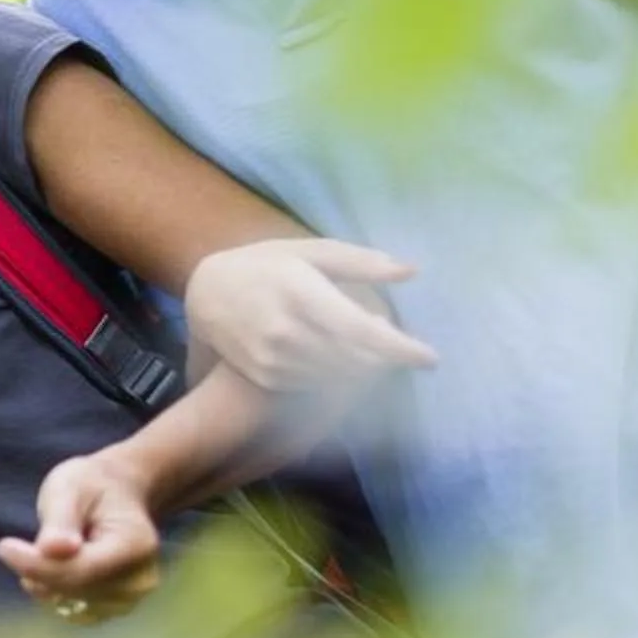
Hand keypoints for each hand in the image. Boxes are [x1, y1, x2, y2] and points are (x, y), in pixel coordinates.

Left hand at [0, 452, 161, 619]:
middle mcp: (139, 580)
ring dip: (44, 578)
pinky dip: (51, 589)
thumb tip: (52, 550)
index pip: (80, 570)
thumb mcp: (70, 488)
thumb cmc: (90, 486)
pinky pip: (66, 608)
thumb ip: (61, 520)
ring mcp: (128, 599)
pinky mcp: (111, 609)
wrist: (115, 495)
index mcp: (136, 545)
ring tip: (54, 545)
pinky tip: (54, 564)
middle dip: (38, 568)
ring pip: (65, 602)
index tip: (3, 546)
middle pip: (71, 588)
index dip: (37, 564)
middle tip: (17, 543)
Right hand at [183, 239, 434, 392]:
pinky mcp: (266, 377)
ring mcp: (274, 359)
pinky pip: (316, 386)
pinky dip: (337, 376)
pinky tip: (336, 357)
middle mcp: (287, 331)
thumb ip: (360, 262)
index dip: (400, 349)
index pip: (362, 331)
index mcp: (302, 294)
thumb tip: (411, 272)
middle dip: (385, 358)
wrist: (205, 293)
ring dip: (363, 368)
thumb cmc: (266, 266)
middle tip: (397, 344)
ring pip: (339, 377)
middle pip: (356, 360)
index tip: (432, 359)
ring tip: (365, 346)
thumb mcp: (309, 251)